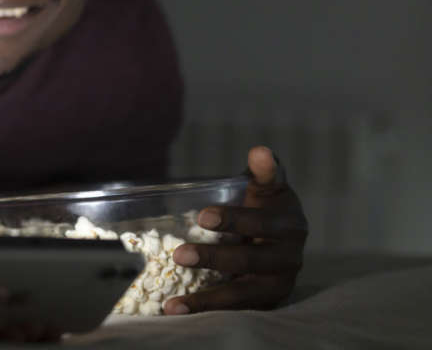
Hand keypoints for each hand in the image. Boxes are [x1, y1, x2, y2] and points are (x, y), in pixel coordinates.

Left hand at [164, 146, 307, 313]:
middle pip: (251, 259)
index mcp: (289, 224)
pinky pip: (237, 311)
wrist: (282, 240)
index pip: (262, 222)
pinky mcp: (266, 303)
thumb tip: (261, 151)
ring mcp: (279, 283)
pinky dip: (208, 312)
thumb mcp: (266, 188)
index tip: (203, 216)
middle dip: (214, 258)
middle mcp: (289, 257)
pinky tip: (177, 311)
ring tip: (173, 304)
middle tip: (179, 254)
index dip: (236, 219)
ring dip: (208, 299)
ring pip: (244, 293)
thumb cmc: (266, 207)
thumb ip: (264, 172)